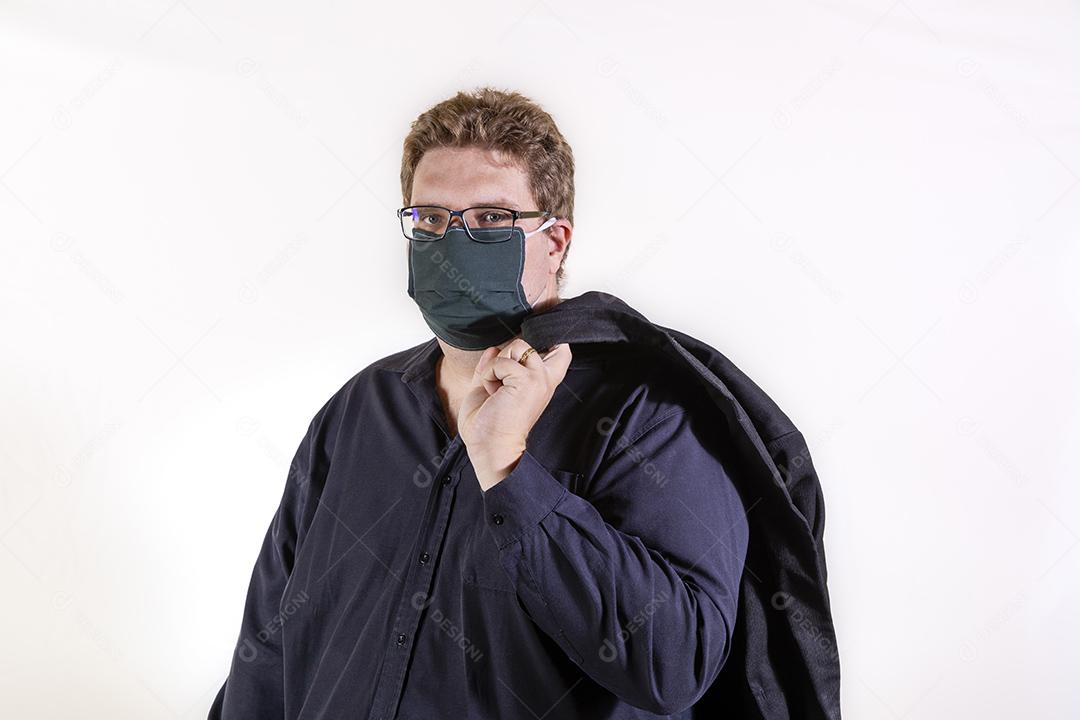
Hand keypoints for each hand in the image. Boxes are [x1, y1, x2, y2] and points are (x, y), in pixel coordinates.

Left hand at [459, 339, 571, 490]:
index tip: (523, 361)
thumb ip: (493, 366)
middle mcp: (545, 379)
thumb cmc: (489, 426)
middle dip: (507, 358)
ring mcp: (539, 379)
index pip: (561, 351)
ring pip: (518, 346)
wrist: (489, 447)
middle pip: (528, 344)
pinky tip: (493, 393)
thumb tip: (493, 349)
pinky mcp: (528, 380)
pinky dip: (489, 374)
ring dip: (497, 366)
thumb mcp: (490, 388)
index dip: (545, 344)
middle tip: (501, 385)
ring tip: (496, 389)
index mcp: (542, 383)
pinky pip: (501, 361)